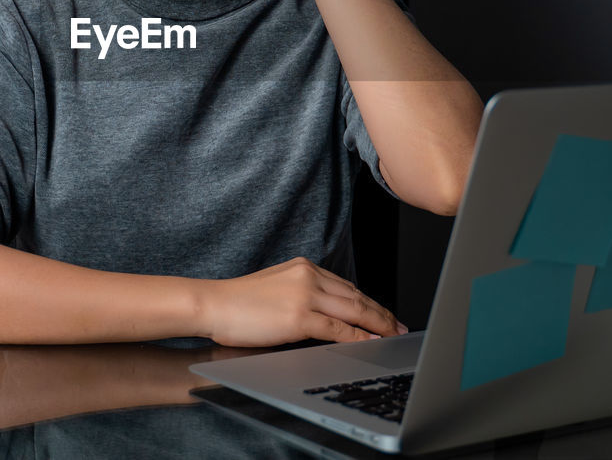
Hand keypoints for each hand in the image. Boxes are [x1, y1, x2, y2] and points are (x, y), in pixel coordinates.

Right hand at [195, 256, 407, 346]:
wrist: (212, 304)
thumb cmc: (237, 302)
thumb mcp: (276, 288)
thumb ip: (302, 294)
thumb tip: (328, 315)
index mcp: (303, 267)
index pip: (346, 286)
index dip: (368, 301)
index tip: (382, 313)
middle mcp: (308, 276)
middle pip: (356, 296)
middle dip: (380, 314)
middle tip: (398, 327)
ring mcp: (305, 295)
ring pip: (353, 310)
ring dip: (377, 325)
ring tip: (392, 336)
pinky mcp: (299, 316)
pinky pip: (338, 328)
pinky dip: (358, 337)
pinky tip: (370, 343)